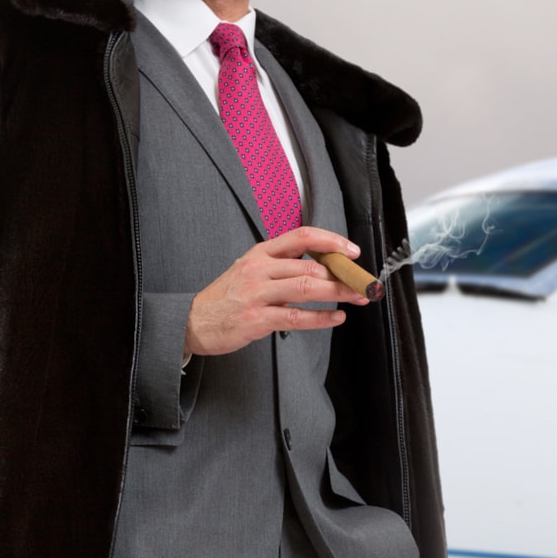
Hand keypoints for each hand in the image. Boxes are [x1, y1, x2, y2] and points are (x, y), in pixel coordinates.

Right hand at [186, 228, 366, 356]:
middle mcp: (259, 269)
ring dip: (337, 292)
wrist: (194, 321)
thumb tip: (325, 269)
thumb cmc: (227, 297)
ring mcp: (257, 293)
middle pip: (310, 265)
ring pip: (306, 287)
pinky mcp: (257, 319)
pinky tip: (337, 317)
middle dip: (342, 275)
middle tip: (362, 283)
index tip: (352, 251)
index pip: (301, 236)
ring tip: (357, 297)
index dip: (331, 241)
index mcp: (260, 253)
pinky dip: (321, 318)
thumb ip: (283, 267)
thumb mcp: (251, 271)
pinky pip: (296, 317)